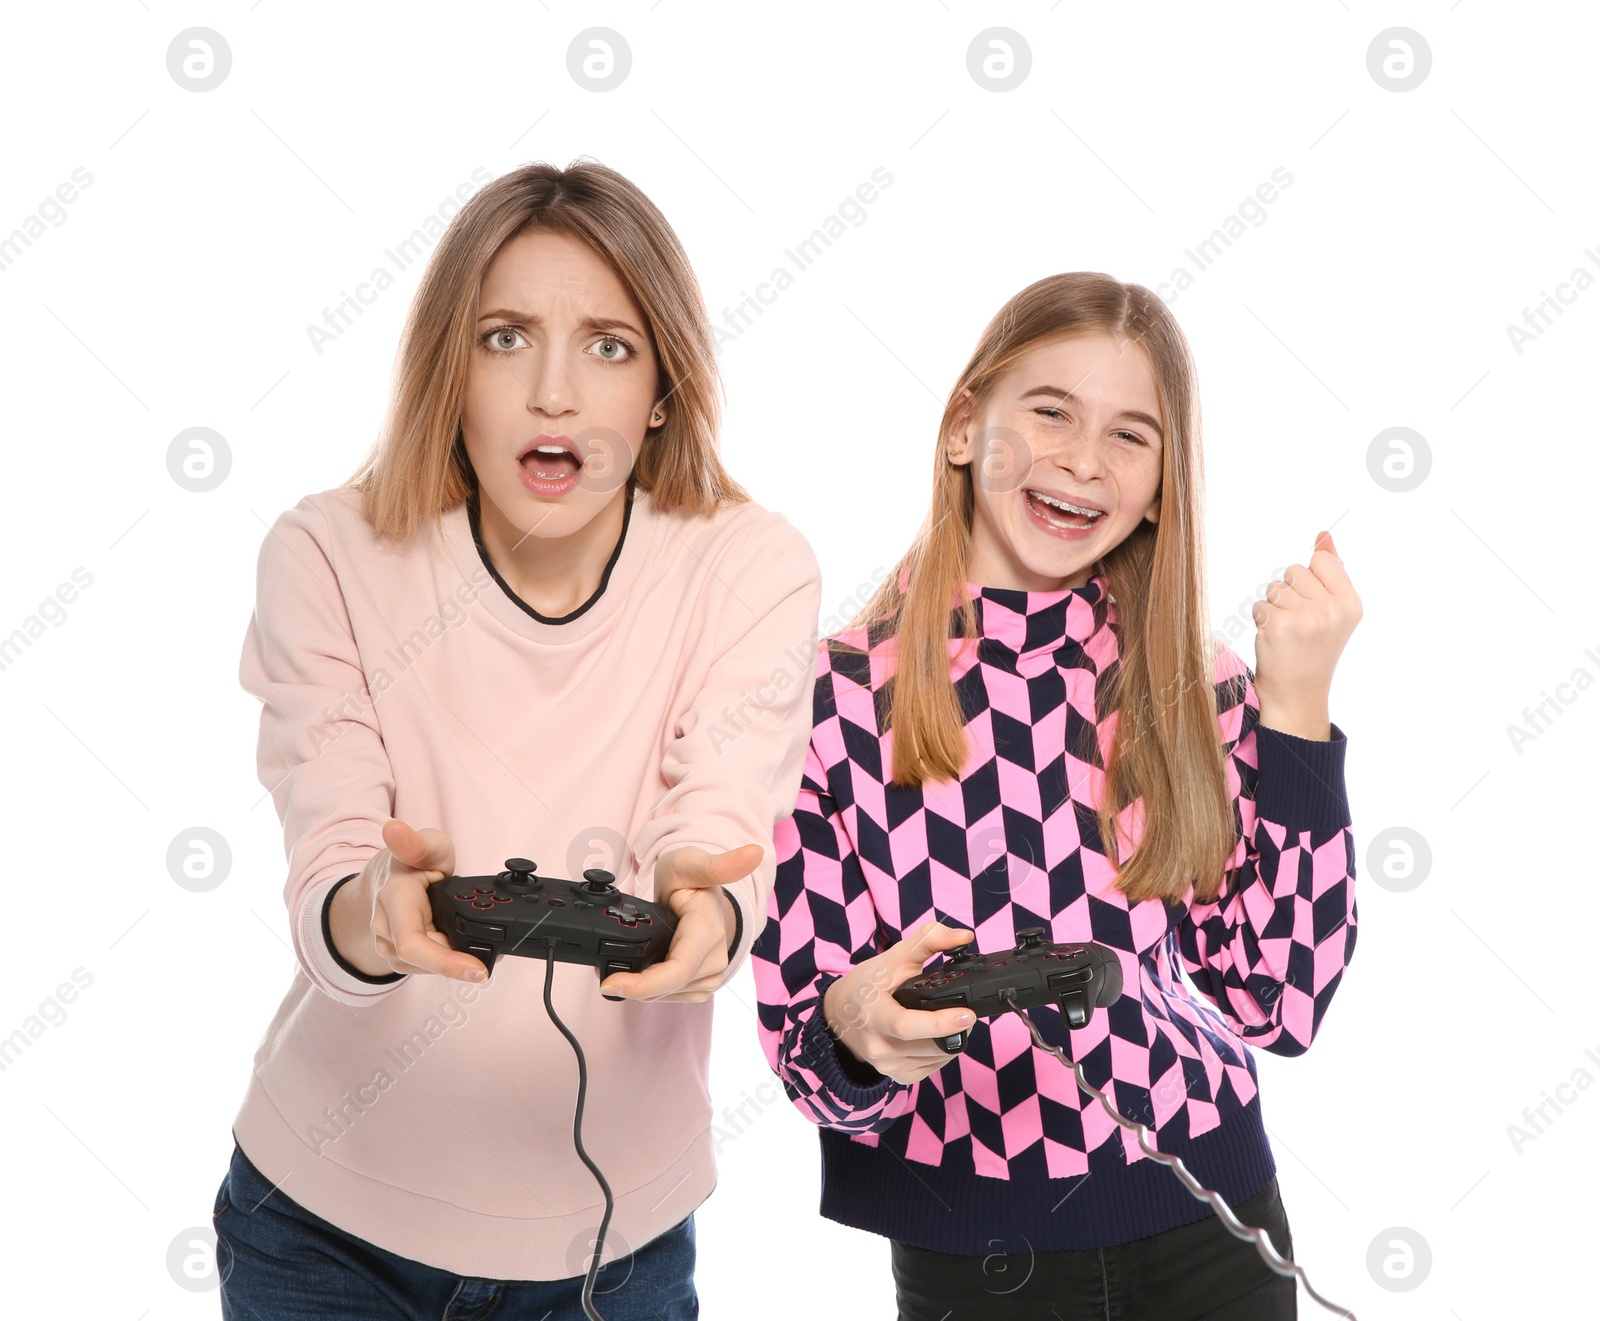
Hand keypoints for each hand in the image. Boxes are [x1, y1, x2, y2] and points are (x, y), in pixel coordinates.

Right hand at [327, 818, 485, 981]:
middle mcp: (384, 926)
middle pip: (425, 960)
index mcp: (394, 898)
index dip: (446, 963)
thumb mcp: (428, 845)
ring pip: (424, 967)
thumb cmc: (415, 860)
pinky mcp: (394, 955)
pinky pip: (423, 966)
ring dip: (451, 962)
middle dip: (459, 962)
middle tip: (490, 958)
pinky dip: (445, 960)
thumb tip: (394, 828)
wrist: (387, 876)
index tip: (479, 971)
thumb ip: (418, 842)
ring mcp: (386, 944)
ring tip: (476, 948)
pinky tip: (459, 950)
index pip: (414, 943)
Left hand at [598, 843, 757, 1002]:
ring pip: (666, 995)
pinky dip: (650, 990)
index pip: (679, 970)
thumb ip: (718, 864)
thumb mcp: (691, 863)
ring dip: (639, 989)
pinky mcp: (703, 984)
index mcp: (710, 928)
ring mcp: (712, 973)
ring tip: (617, 970)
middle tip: (601, 974)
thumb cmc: (689, 878)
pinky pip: (670, 996)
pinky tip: (638, 974)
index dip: (644, 983)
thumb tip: (756, 852)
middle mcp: (716, 956)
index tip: (610, 984)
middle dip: (632, 985)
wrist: (697, 895)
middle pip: (668, 986)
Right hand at [820, 921, 977, 1084]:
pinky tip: (937, 1035)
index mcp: (873, 1014)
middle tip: (967, 1012)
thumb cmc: (867, 985)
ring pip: (936, 1058)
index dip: (940, 1023)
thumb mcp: (893, 957)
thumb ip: (928, 940)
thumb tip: (964, 936)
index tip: (968, 1014)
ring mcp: (887, 1065)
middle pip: (929, 1045)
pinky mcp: (897, 1076)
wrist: (840, 1014)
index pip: (907, 1026)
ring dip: (953, 1040)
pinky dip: (942, 1052)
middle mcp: (878, 1045)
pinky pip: (932, 1068)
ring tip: (952, 1019)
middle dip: (957, 1029)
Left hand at [1252, 530, 1361, 738]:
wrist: (1297, 695)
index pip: (1322, 560)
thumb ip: (1330, 572)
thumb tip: (1323, 536)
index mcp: (1351, 603)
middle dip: (1289, 593)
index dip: (1309, 580)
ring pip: (1275, 587)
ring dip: (1274, 607)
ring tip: (1286, 632)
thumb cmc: (1312, 651)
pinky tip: (1274, 641)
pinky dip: (1261, 620)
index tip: (1312, 605)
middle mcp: (1332, 609)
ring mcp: (1306, 618)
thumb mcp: (1332, 613)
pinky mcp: (1279, 626)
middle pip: (1295, 570)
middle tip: (1297, 624)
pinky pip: (1259, 605)